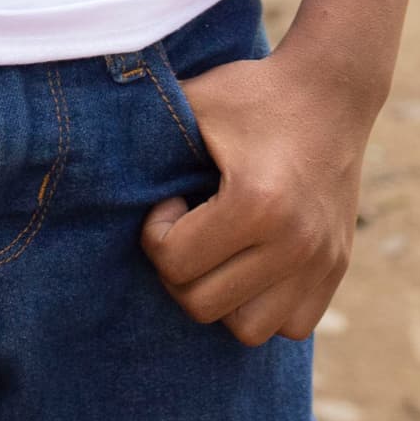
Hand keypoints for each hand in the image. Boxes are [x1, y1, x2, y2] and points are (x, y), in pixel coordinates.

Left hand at [139, 50, 370, 344]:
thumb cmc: (252, 94)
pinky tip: (254, 265)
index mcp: (257, 202)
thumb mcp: (194, 101)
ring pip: (248, 329)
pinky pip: (292, 325)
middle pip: (203, 305)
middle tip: (190, 228)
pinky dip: (266, 307)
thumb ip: (142, 133)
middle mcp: (296, 241)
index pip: (174, 264)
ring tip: (221, 253)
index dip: (156, 233)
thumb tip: (81, 155)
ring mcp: (321, 260)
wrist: (332, 91)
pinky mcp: (338, 268)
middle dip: (181, 270)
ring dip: (222, 298)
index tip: (172, 201)